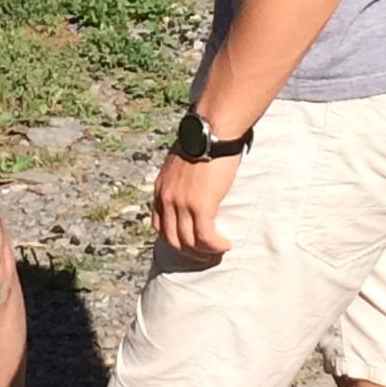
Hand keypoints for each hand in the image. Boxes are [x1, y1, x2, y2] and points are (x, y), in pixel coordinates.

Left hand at [153, 146, 238, 260]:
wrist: (212, 132)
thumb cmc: (202, 140)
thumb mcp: (180, 160)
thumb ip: (180, 177)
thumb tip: (190, 183)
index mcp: (160, 188)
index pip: (159, 225)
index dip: (174, 239)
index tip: (189, 242)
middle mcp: (167, 199)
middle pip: (172, 239)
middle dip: (189, 252)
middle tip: (206, 254)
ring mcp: (182, 204)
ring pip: (189, 242)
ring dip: (205, 252)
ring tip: (219, 250)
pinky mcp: (200, 206)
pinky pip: (206, 237)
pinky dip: (216, 245)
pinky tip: (226, 244)